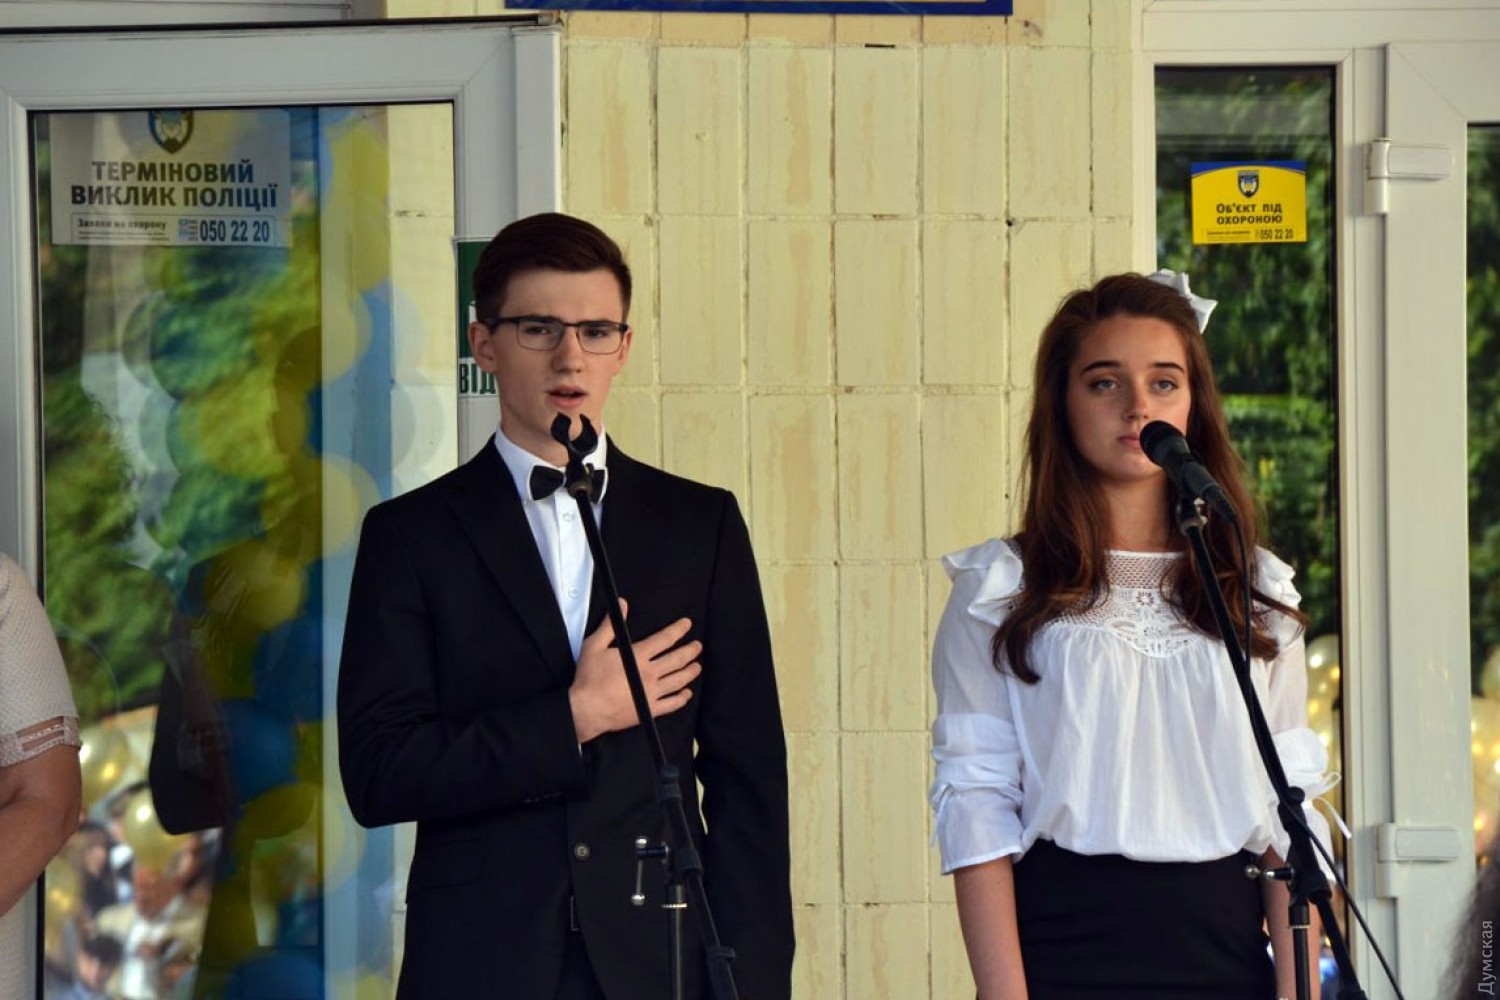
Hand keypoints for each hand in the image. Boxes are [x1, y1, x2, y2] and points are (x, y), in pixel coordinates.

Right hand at [568, 600, 702, 743]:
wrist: (586, 710)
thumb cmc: (588, 679)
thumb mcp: (594, 646)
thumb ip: (610, 625)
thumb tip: (622, 605)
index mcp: (637, 656)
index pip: (665, 639)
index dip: (678, 629)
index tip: (686, 624)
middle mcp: (648, 673)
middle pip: (677, 659)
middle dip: (690, 650)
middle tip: (697, 646)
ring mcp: (651, 693)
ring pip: (679, 680)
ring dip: (690, 672)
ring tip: (697, 666)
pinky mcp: (649, 710)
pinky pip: (672, 704)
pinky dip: (682, 698)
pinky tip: (686, 693)